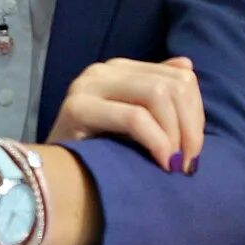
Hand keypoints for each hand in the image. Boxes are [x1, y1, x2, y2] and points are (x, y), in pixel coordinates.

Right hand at [46, 55, 201, 171]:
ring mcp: (88, 85)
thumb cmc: (94, 154)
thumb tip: (186, 66)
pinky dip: (157, 141)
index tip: (194, 150)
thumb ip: (158, 94)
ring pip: (157, 96)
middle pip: (172, 86)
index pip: (180, 77)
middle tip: (189, 162)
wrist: (47, 177)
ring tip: (175, 165)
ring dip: (176, 135)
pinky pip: (135, 118)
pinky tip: (161, 162)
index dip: (197, 113)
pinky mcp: (77, 108)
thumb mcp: (133, 123)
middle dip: (191, 127)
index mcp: (119, 70)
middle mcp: (103, 70)